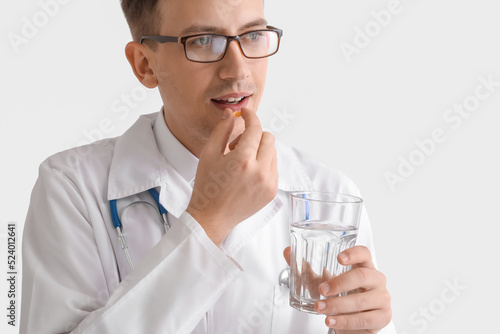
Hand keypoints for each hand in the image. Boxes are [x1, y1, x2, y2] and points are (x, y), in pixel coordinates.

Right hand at [187, 107, 277, 244]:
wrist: (212, 217)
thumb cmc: (208, 186)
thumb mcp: (208, 154)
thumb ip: (222, 130)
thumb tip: (233, 115)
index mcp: (243, 160)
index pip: (255, 128)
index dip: (250, 116)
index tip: (245, 113)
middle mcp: (260, 171)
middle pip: (268, 138)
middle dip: (254, 135)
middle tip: (237, 145)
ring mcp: (269, 182)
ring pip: (273, 152)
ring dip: (260, 150)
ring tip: (241, 161)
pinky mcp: (272, 191)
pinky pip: (274, 167)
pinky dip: (263, 164)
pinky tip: (247, 172)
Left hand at [283, 246, 391, 332]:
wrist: (355, 322)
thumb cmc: (342, 297)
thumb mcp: (323, 282)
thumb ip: (306, 269)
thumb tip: (287, 252)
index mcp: (364, 266)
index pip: (364, 253)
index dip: (353, 254)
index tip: (339, 258)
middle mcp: (376, 279)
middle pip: (362, 276)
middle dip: (340, 283)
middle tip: (322, 290)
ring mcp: (382, 298)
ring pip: (362, 300)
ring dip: (338, 305)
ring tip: (320, 308)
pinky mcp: (382, 316)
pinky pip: (364, 319)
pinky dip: (345, 321)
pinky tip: (332, 320)